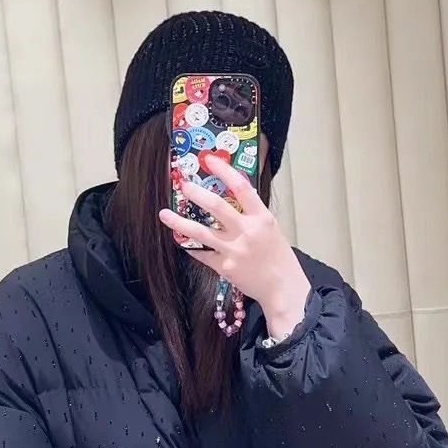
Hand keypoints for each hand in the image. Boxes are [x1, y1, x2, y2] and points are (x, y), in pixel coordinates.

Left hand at [158, 156, 311, 337]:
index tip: (209, 160)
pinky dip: (192, 248)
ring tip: (164, 214)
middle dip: (196, 193)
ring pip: (201, 233)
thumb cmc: (279, 257)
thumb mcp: (271, 228)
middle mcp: (247, 232)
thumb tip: (233, 194)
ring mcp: (234, 251)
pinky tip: (184, 243)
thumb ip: (253, 213)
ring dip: (179, 222)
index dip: (224, 171)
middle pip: (216, 207)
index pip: (241, 187)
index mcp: (262, 218)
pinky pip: (203, 255)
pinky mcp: (225, 268)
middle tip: (183, 185)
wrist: (283, 288)